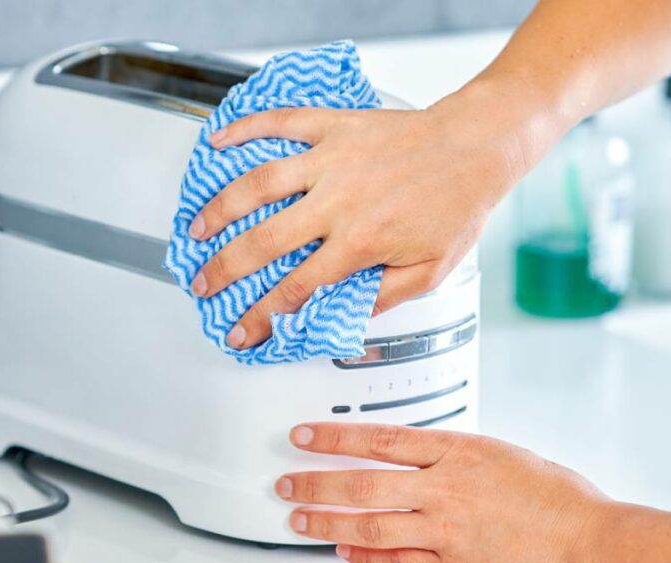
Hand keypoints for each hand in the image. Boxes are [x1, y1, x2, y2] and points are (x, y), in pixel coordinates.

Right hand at [188, 81, 565, 348]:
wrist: (475, 146)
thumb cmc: (457, 205)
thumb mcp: (430, 272)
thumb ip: (384, 298)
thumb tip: (346, 319)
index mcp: (359, 242)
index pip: (296, 289)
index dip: (262, 317)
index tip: (242, 332)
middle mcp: (337, 202)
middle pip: (262, 242)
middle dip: (224, 270)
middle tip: (201, 285)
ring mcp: (331, 160)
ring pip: (257, 184)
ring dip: (218, 209)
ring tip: (195, 229)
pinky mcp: (333, 126)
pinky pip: (279, 124)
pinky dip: (244, 129)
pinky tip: (217, 141)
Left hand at [276, 423, 670, 562]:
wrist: (590, 546)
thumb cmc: (558, 499)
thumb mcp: (503, 455)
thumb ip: (456, 455)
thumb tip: (419, 456)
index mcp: (458, 452)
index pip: (379, 438)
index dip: (333, 437)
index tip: (304, 436)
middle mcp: (445, 490)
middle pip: (362, 482)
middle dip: (316, 482)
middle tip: (286, 483)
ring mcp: (446, 532)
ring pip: (370, 524)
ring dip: (328, 521)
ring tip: (300, 520)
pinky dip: (366, 558)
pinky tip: (346, 552)